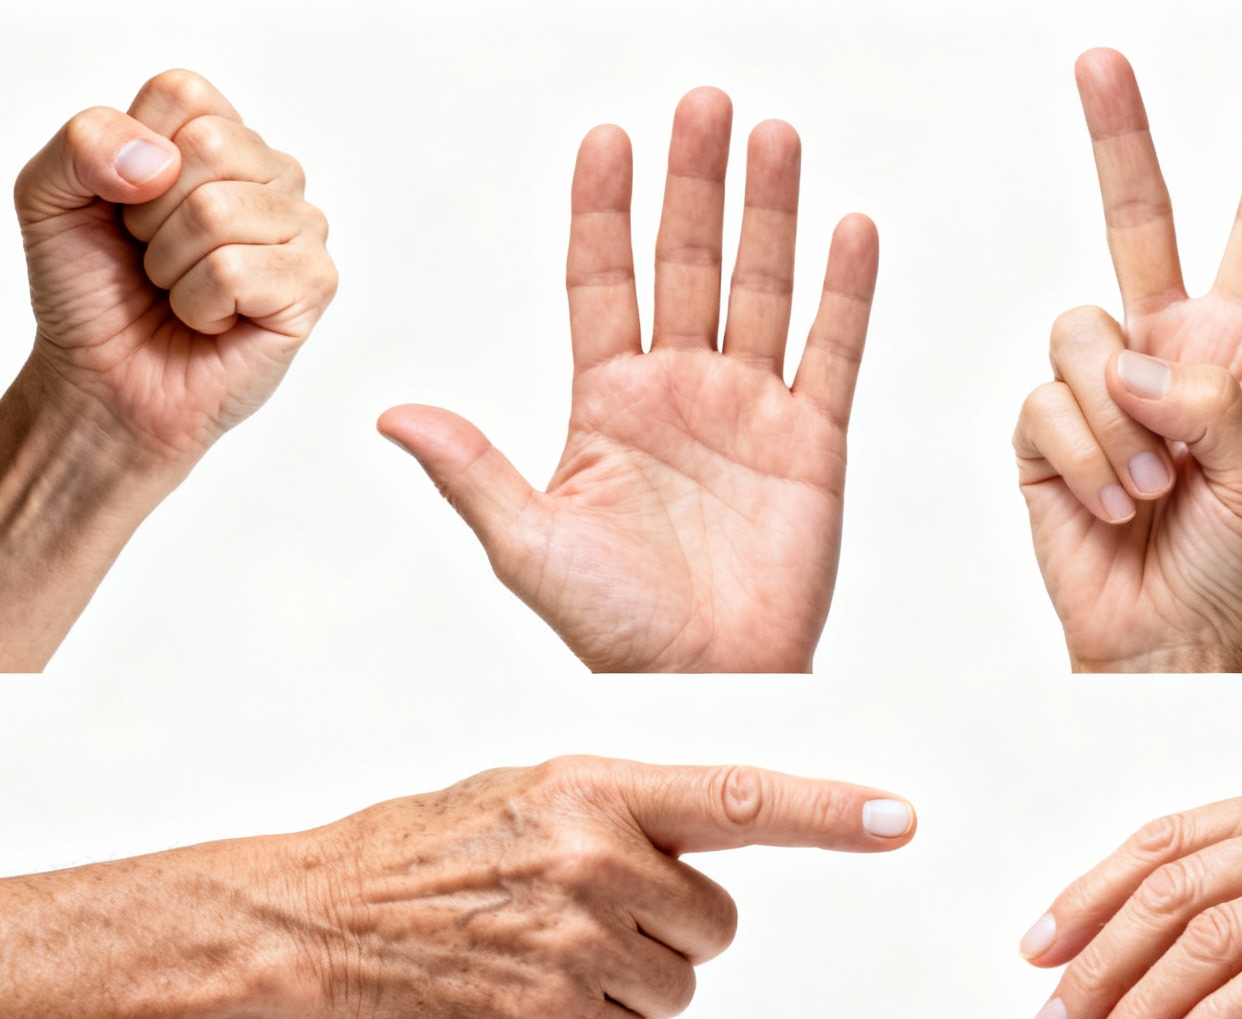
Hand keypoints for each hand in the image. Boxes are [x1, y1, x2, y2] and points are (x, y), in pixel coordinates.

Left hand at [19, 69, 335, 468]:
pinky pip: (238, 271)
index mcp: (217, 135)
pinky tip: (211, 320)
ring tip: (178, 289)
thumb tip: (157, 162)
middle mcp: (270, 173)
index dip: (132, 153)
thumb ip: (81, 144)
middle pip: (210, 147)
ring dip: (172, 266)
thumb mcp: (48, 197)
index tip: (124, 204)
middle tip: (152, 256)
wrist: (105, 379)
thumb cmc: (91, 291)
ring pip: (219, 212)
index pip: (184, 94)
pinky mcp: (314, 285)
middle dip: (151, 215)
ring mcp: (301, 228)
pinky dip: (200, 305)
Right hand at [294, 756, 914, 1018]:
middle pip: (715, 925)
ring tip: (541, 958)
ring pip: (675, 988)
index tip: (898, 820)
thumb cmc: (423, 854)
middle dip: (665, 935)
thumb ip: (621, 814)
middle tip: (584, 922)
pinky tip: (530, 1005)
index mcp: (596, 788)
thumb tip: (701, 853)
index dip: (829, 813)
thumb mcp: (529, 796)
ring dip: (624, 989)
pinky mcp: (550, 1015)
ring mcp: (575, 939)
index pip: (740, 800)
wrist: (317, 924)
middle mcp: (597, 857)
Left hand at [379, 88, 878, 672]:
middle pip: (687, 262)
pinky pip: (831, 352)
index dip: (604, 211)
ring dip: (770, 213)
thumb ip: (473, 468)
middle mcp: (679, 392)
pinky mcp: (813, 443)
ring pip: (762, 288)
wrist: (703, 688)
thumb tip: (392, 409)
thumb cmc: (614, 632)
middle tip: (702, 106)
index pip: (602, 282)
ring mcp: (750, 411)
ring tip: (774, 139)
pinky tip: (849, 231)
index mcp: (607, 405)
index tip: (607, 138)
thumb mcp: (528, 546)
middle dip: (694, 183)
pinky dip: (844, 293)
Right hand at [1012, 50, 1241, 671]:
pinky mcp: (1044, 435)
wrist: (1170, 647)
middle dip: (1120, 142)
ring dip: (1122, 419)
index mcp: (1237, 354)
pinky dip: (1088, 458)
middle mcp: (1161, 355)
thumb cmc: (1236, 570)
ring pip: (1082, 334)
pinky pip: (1047, 403)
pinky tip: (1113, 504)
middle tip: (1100, 62)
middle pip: (1138, 225)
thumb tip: (1134, 361)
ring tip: (1154, 488)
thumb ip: (1219, 402)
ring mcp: (1097, 393)